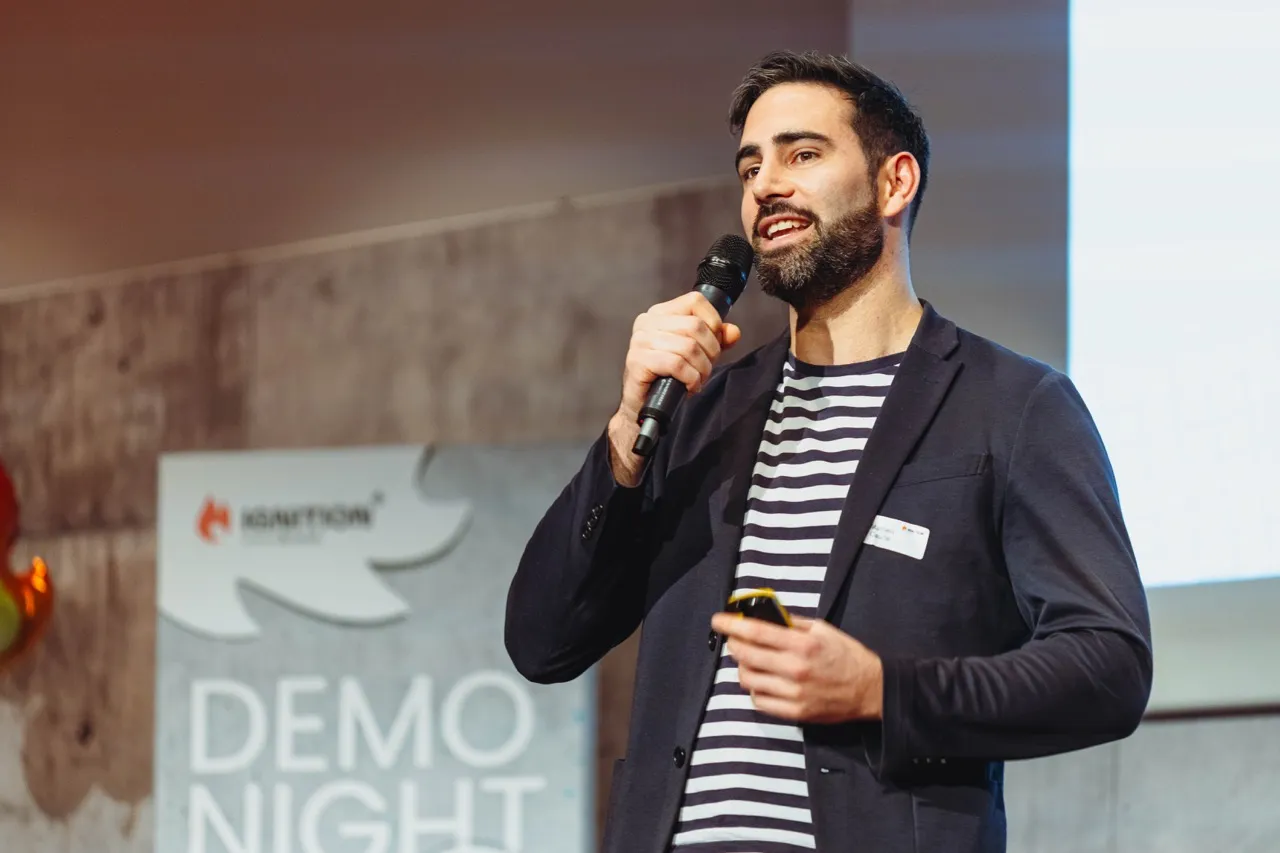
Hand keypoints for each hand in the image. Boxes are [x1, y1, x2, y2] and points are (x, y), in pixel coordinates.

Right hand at [607, 292, 740, 485]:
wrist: (642, 406)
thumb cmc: (667, 377)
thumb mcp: (697, 354)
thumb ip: (716, 339)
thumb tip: (733, 332)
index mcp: (660, 313)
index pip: (695, 302)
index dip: (713, 322)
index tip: (714, 343)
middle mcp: (647, 322)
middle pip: (695, 326)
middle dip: (710, 352)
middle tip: (706, 368)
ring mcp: (640, 341)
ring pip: (688, 347)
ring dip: (701, 369)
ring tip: (698, 379)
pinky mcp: (637, 361)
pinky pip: (676, 364)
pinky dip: (690, 378)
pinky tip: (689, 386)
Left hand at [710, 613, 883, 722]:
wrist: (870, 690)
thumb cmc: (846, 655)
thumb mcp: (822, 629)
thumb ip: (791, 623)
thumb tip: (763, 616)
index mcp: (802, 645)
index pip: (756, 632)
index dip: (732, 625)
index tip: (717, 620)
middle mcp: (795, 669)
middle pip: (746, 656)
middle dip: (734, 645)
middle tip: (735, 640)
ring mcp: (793, 694)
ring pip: (748, 680)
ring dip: (743, 667)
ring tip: (750, 661)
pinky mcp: (794, 713)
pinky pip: (759, 701)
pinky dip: (755, 689)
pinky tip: (762, 681)